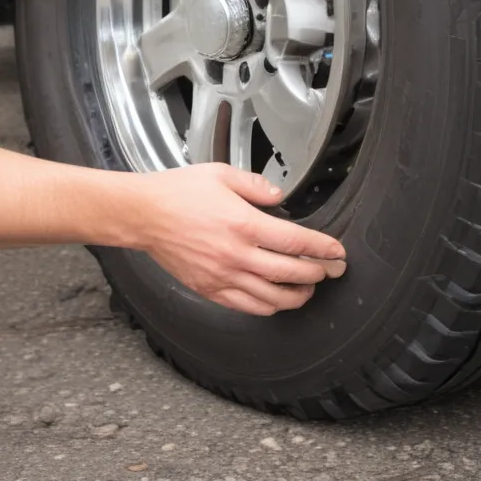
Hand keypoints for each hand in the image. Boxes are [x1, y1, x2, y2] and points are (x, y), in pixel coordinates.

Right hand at [131, 164, 346, 315]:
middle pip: (290, 273)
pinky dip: (268, 306)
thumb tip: (278, 197)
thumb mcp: (222, 174)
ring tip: (309, 288)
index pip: (296, 241)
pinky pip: (246, 306)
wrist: (144, 214)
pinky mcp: (209, 289)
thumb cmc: (178, 192)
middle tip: (332, 271)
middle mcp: (236, 254)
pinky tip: (276, 299)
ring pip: (272, 297)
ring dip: (297, 295)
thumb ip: (256, 185)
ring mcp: (223, 275)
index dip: (322, 248)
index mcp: (244, 223)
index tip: (336, 251)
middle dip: (318, 273)